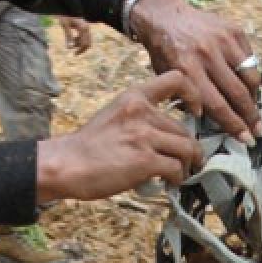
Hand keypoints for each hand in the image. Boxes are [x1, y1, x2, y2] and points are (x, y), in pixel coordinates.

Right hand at [36, 70, 202, 202]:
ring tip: (178, 174)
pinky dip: (177, 179)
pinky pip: (176, 169)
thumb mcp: (114, 115)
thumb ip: (139, 118)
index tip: (195, 112)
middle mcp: (142, 112)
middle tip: (183, 162)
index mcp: (134, 97)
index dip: (194, 94)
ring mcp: (145, 137)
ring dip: (187, 165)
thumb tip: (165, 136)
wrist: (67, 164)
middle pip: (184, 129)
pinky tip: (168, 183)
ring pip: (187, 149)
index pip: (176, 79)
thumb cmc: (88, 147)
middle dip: (188, 149)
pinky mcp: (146, 161)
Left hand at [57, 17, 92, 54]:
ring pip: (87, 41)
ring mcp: (86, 28)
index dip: (80, 50)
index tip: (74, 54)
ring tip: (71, 45)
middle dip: (81, 49)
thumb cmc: (65, 15)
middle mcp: (87, 28)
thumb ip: (68, 36)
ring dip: (79, 45)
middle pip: (88, 43)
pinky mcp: (84, 28)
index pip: (85, 43)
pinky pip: (85, 38)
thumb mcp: (65, 25)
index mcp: (83, 28)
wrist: (68, 7)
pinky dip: (79, 41)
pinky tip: (73, 40)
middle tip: (75, 54)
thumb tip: (69, 47)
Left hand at [127, 0, 260, 143]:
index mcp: (187, 70)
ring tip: (253, 109)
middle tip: (258, 131)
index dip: (233, 125)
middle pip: (237, 94)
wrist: (165, 16)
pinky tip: (248, 86)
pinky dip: (251, 75)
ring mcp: (223, 40)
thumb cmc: (165, 52)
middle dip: (250, 117)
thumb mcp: (169, 79)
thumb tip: (213, 121)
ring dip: (254, 97)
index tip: (245, 138)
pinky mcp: (234, 30)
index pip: (217, 105)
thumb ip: (189, 99)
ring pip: (250, 77)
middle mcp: (207, 54)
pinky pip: (250, 59)